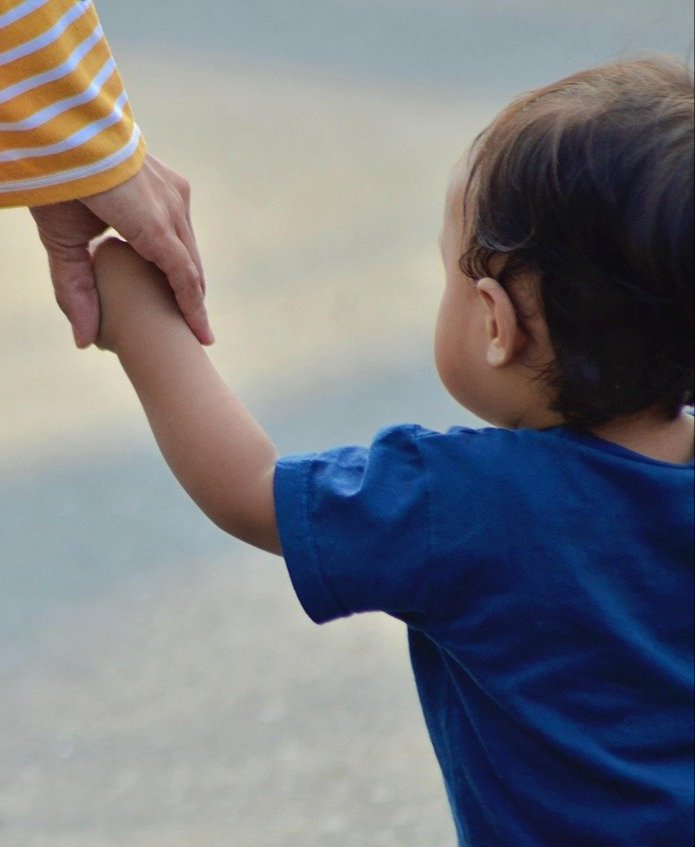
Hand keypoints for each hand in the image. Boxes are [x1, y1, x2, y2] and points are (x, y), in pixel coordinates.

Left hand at [30, 153, 213, 347]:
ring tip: (186, 306)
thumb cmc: (60, 180)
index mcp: (150, 222)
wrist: (68, 124)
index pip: (182, 276)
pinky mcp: (174, 183)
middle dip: (194, 300)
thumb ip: (74, 288)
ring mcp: (176, 192)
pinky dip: (181, 252)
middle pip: (191, 266)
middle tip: (195, 333)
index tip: (204, 339)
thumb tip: (84, 340)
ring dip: (188, 277)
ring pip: (190, 247)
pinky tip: (173, 270)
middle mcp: (172, 206)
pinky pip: (184, 228)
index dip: (193, 311)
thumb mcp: (61, 239)